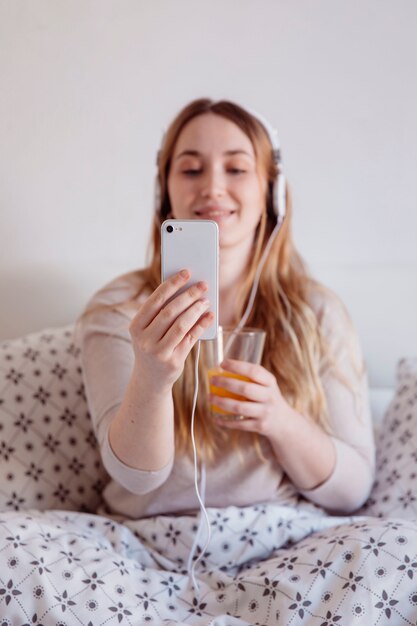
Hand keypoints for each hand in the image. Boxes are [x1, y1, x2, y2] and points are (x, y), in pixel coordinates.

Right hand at [129, 269, 213, 390]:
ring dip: (196, 310)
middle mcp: (144, 340)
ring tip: (206, 300)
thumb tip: (184, 288)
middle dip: (188, 296)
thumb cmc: (152, 346)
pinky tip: (209, 316)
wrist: (149, 380)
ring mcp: (158, 352)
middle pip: (170, 312)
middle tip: (202, 285)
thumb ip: (161, 312)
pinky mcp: (173, 362)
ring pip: (181, 325)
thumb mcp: (148, 330)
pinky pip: (190, 339)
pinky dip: (201, 326)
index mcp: (135, 327)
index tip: (186, 273)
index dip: (171, 285)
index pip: (155, 301)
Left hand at [209, 358, 288, 437]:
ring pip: (239, 407)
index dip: (237, 366)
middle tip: (213, 380)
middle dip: (226, 383)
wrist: (283, 422)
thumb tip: (221, 371)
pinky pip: (239, 424)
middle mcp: (269, 396)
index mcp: (270, 382)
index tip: (222, 363)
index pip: (254, 371)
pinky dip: (225, 422)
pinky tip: (216, 418)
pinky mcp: (260, 426)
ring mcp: (265, 412)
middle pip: (245, 389)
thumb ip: (249, 378)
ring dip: (222, 402)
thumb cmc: (267, 398)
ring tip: (210, 397)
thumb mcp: (266, 385)